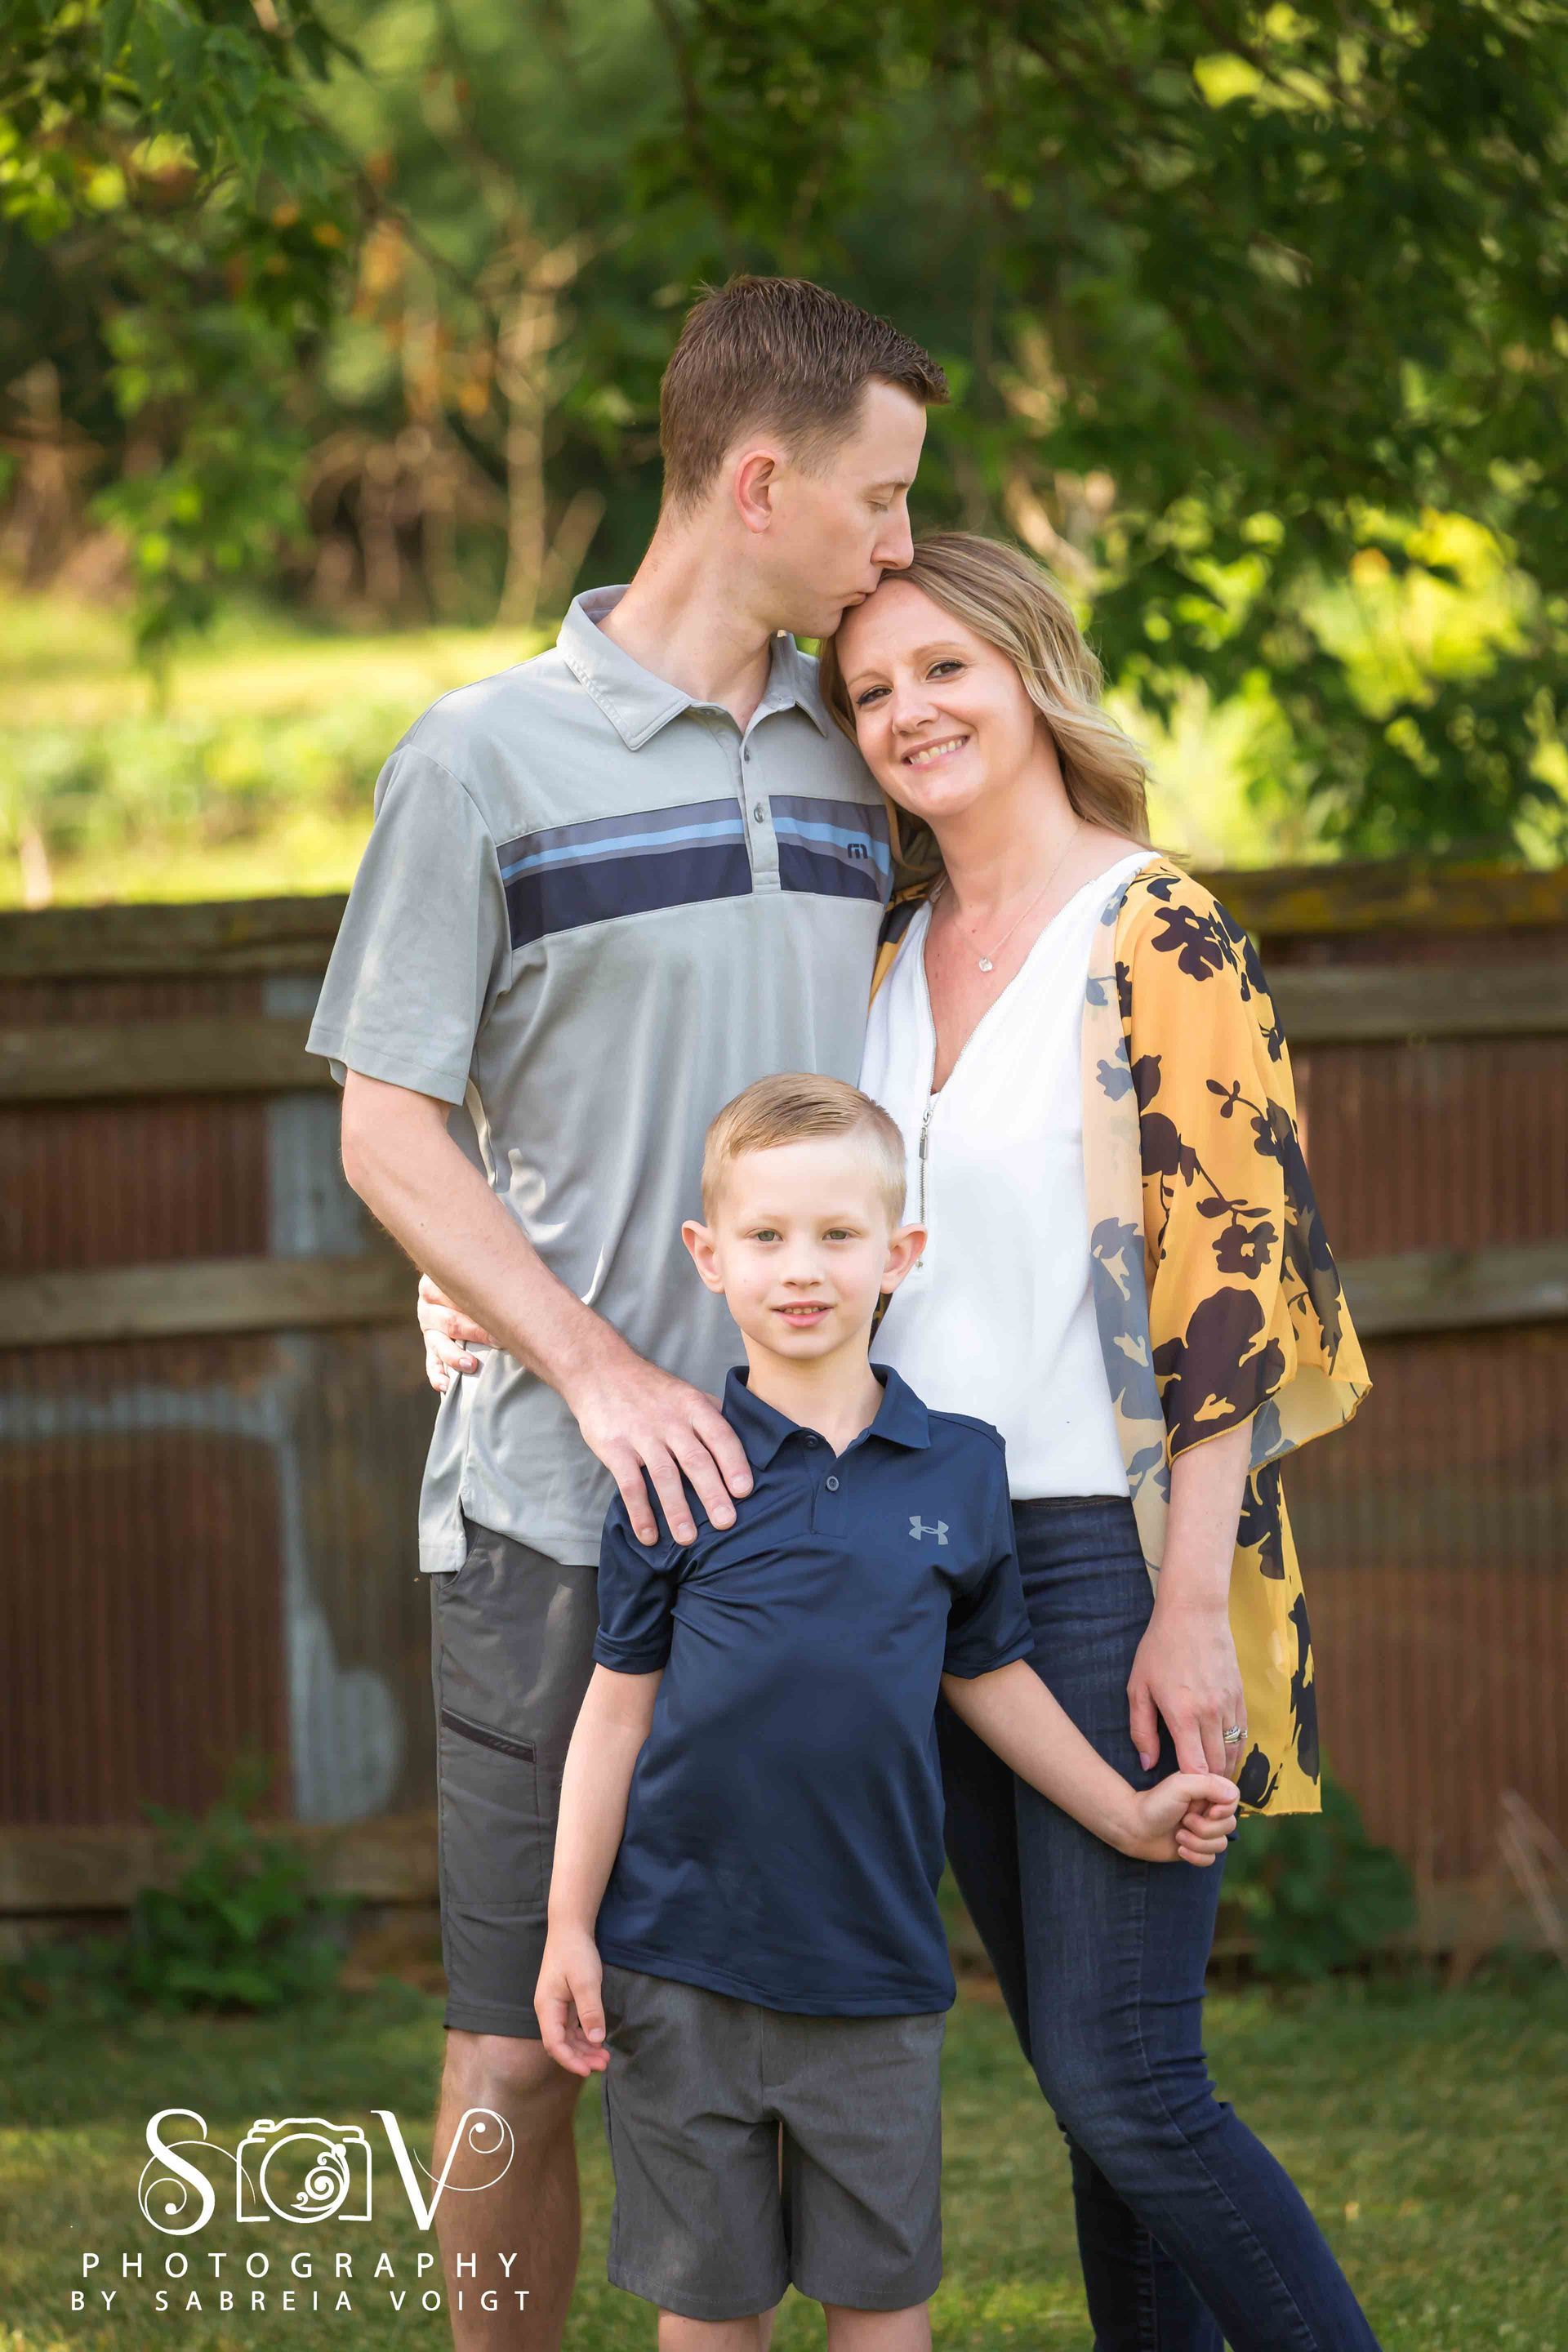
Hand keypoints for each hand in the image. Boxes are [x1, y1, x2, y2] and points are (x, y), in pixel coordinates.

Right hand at [417, 1274, 495, 1394]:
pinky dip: (437, 1375)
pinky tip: (445, 1385)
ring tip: (471, 1365)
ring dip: (455, 1356)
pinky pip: (431, 1363)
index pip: (457, 1295)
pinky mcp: (431, 1347)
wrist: (458, 1284)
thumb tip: (521, 1284)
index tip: (504, 1317)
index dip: (481, 1306)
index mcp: (438, 1282)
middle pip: (451, 1322)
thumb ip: (489, 1279)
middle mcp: (429, 1305)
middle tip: (499, 1342)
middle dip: (476, 1333)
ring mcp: (428, 1328)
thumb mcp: (478, 1274)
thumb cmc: (479, 1279)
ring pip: (438, 1344)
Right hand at [535, 1927, 609, 2075]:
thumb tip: (596, 2040)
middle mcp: (548, 2010)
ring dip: (584, 2049)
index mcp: (547, 2007)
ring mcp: (556, 2006)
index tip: (588, 2071)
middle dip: (581, 2057)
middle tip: (604, 2064)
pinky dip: (585, 2036)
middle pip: (561, 2043)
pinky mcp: (565, 2001)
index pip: (555, 2044)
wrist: (571, 1928)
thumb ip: (590, 2011)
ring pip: (568, 2037)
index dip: (570, 2060)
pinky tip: (598, 2040)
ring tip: (605, 2057)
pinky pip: (572, 2026)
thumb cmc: (575, 1952)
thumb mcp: (586, 1981)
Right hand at [565, 1344, 752, 1547]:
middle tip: (726, 1522)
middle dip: (712, 1493)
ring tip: (688, 1539)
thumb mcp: (685, 1392)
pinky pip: (630, 1485)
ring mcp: (641, 1434)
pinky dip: (640, 1512)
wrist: (600, 1370)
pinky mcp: (615, 1448)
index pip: (720, 1435)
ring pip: (664, 1476)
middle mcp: (670, 1420)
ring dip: (677, 1510)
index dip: (734, 1463)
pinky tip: (649, 1535)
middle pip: (696, 1459)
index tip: (744, 1490)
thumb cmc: (651, 1389)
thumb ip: (712, 1416)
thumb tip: (745, 1444)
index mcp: (693, 1406)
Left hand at [1123, 1772, 1239, 1865]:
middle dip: (1205, 1828)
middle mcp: (1208, 1809)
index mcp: (1207, 1790)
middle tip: (1184, 1821)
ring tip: (1178, 1835)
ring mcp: (1204, 1830)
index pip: (1233, 1798)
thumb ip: (1208, 1785)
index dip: (1224, 1809)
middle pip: (1230, 1825)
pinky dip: (1196, 1857)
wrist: (1134, 1827)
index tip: (1209, 1811)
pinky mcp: (1197, 1848)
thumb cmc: (1155, 1803)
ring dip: (1198, 1843)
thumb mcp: (1181, 1786)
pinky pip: (1211, 1859)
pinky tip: (1179, 1850)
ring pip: (1221, 1844)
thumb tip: (1233, 1796)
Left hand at [1128, 1598, 1246, 1779]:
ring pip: (1234, 1754)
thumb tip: (1147, 1764)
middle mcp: (1211, 1714)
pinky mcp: (1241, 1697)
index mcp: (1183, 1715)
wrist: (1194, 1613)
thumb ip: (1141, 1729)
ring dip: (1224, 1771)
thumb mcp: (1138, 1687)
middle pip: (1218, 1768)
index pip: (1196, 1771)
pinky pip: (1243, 1735)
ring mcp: (1230, 1705)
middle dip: (1208, 1788)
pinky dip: (1234, 1751)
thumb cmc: (1159, 1648)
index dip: (1192, 1790)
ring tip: (1209, 1783)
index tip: (1183, 1798)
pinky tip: (1222, 1758)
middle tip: (1196, 1797)